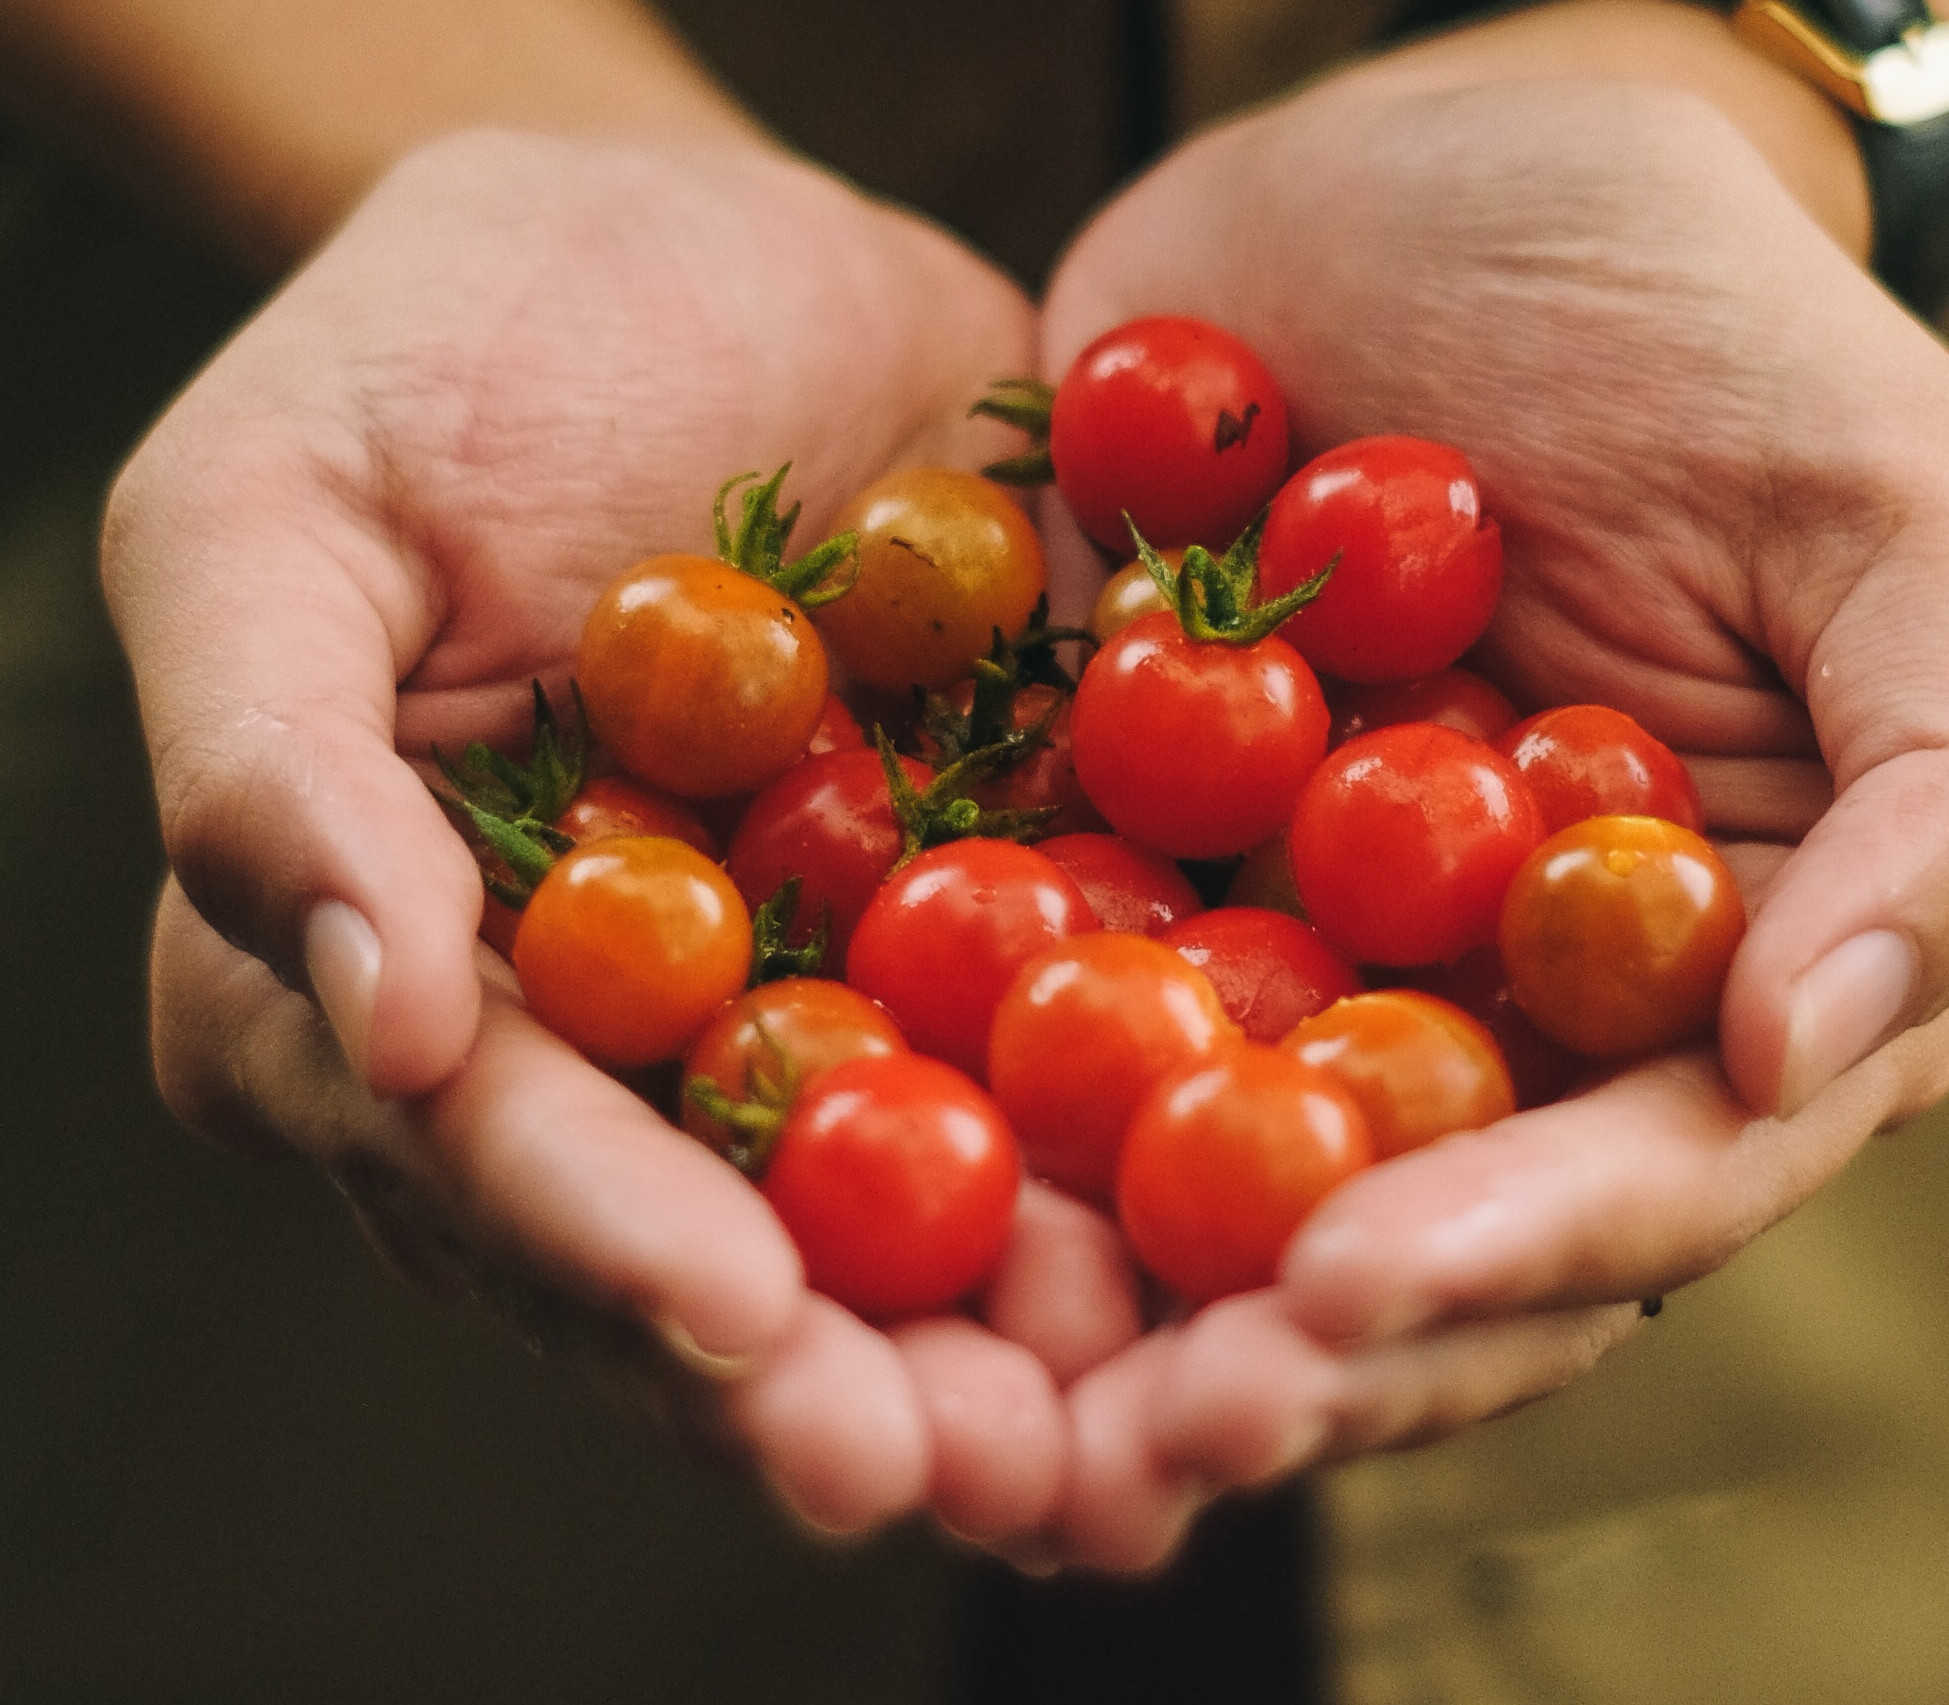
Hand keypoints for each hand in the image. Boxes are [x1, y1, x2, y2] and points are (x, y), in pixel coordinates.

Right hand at [109, 128, 1076, 1538]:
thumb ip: (275, 771)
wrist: (706, 246)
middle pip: (712, 1245)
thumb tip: (365, 1036)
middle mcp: (612, 1048)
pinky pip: (1061, 1053)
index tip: (745, 1331)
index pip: (495, 1156)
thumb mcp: (275, 516)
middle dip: (843, 1375)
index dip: (612, 1253)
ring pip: (899, 1206)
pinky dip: (1148, 1147)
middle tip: (979, 1476)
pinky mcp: (978, 921)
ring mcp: (810, 1000)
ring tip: (1136, 1428)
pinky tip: (1250, 1233)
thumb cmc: (438, 350)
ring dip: (1017, 1330)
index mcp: (404, 990)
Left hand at [1023, 60, 1948, 1562]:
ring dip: (1096, 1296)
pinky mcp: (1122, 867)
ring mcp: (1296, 953)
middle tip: (1125, 1439)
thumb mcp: (1902, 517)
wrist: (1430, 170)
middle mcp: (1498, 1016)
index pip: (1631, 1184)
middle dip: (1270, 1352)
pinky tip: (843, 1153)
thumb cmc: (1706, 323)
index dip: (1496, 1263)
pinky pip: (1033, 1004)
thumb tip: (1812, 1052)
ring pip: (1204, 1177)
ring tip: (972, 1391)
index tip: (1334, 1301)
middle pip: (1401, 1240)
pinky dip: (952, 1085)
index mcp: (1703, 982)